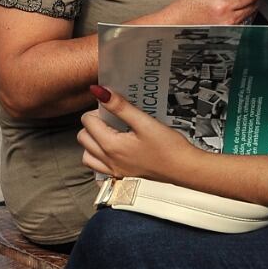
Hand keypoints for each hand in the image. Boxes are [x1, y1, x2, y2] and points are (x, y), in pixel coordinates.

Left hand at [79, 85, 203, 180]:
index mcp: (111, 146)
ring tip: (110, 134)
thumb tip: (100, 91)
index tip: (114, 109)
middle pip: (83, 138)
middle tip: (113, 119)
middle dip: (94, 124)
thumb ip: (120, 107)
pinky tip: (112, 151)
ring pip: (87, 155)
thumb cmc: (168, 146)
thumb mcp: (144, 122)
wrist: (184, 169)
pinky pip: (98, 168)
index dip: (99, 110)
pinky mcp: (121, 176)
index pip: (88, 122)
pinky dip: (98, 158)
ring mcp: (113, 171)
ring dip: (93, 142)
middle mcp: (108, 160)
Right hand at [163, 0, 267, 25]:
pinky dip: (244, 13)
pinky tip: (236, 9)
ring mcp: (230, 29)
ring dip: (251, 3)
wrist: (175, 28)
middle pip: (254, 2)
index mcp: (222, 3)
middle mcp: (228, 18)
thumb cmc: (186, 9)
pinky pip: (244, 21)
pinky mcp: (230, 35)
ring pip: (251, 12)